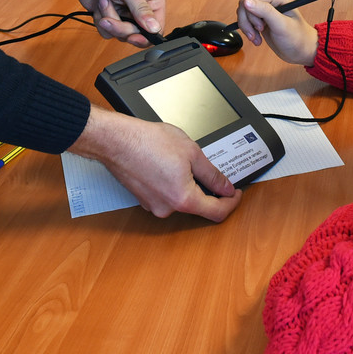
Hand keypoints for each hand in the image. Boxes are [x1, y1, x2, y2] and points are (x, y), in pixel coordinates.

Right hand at [71, 106, 240, 221]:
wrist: (116, 141)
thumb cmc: (147, 143)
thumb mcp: (192, 153)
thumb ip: (213, 174)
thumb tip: (226, 187)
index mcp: (184, 199)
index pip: (217, 212)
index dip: (232, 203)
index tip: (236, 194)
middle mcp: (168, 208)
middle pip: (199, 206)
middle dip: (209, 190)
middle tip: (214, 171)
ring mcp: (154, 205)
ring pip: (182, 199)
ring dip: (190, 184)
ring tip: (185, 161)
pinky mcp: (145, 199)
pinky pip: (167, 195)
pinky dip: (174, 183)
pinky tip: (170, 164)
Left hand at [72, 0, 164, 45]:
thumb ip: (141, 8)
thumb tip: (154, 27)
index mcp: (153, 0)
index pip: (157, 27)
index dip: (146, 36)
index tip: (133, 37)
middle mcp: (142, 11)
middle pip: (137, 35)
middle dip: (120, 27)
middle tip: (109, 17)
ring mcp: (126, 16)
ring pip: (121, 35)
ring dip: (109, 20)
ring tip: (104, 2)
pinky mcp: (113, 19)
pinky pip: (108, 33)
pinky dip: (101, 21)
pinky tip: (100, 6)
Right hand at [235, 0, 318, 65]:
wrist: (301, 51)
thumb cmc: (297, 38)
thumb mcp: (281, 25)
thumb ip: (265, 11)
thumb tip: (246, 1)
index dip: (251, 13)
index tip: (260, 27)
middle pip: (245, 4)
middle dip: (247, 21)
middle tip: (257, 33)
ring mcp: (264, 9)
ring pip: (243, 12)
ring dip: (247, 27)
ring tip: (256, 38)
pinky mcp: (260, 18)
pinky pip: (245, 19)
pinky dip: (248, 30)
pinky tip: (256, 39)